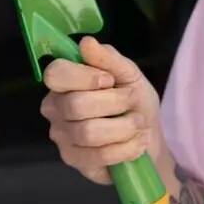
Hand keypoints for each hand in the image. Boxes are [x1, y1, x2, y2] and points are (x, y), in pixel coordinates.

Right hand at [38, 36, 167, 186]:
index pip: (55, 74)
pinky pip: (99, 155)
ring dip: (124, 127)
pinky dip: (126, 148)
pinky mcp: (74, 160)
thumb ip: (109, 59)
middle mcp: (55, 109)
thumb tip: (86, 42)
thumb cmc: (134, 103)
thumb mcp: (129, 75)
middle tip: (130, 103)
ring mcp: (62, 137)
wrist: (148, 138)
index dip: (85, 77)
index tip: (109, 80)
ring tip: (136, 125)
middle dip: (114, 103)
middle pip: (75, 105)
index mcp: (63, 82)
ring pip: (88, 132)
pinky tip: (135, 144)